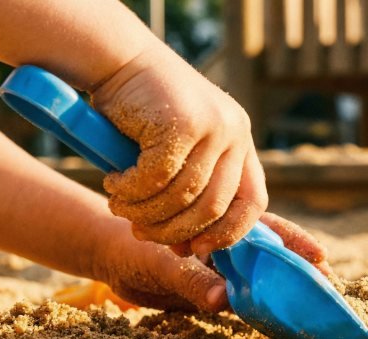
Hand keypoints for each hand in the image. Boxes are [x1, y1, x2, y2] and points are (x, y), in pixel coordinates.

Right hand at [91, 42, 265, 255]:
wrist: (116, 60)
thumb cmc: (142, 116)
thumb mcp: (176, 157)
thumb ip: (190, 196)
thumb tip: (192, 250)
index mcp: (239, 142)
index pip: (253, 201)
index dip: (229, 232)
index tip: (199, 249)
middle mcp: (235, 132)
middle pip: (214, 206)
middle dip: (175, 230)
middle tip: (142, 233)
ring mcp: (213, 125)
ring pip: (182, 196)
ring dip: (146, 212)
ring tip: (121, 206)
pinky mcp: (183, 122)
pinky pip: (157, 179)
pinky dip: (131, 191)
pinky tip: (115, 184)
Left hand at [92, 213, 332, 311]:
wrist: (110, 257)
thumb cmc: (132, 248)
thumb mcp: (160, 262)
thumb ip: (191, 280)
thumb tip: (224, 301)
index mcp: (222, 225)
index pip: (269, 231)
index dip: (296, 243)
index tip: (320, 257)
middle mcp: (229, 244)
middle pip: (275, 256)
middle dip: (301, 268)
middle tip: (328, 285)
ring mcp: (223, 268)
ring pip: (262, 278)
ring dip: (284, 289)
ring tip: (313, 304)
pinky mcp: (213, 288)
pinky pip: (242, 298)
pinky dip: (259, 307)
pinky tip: (277, 319)